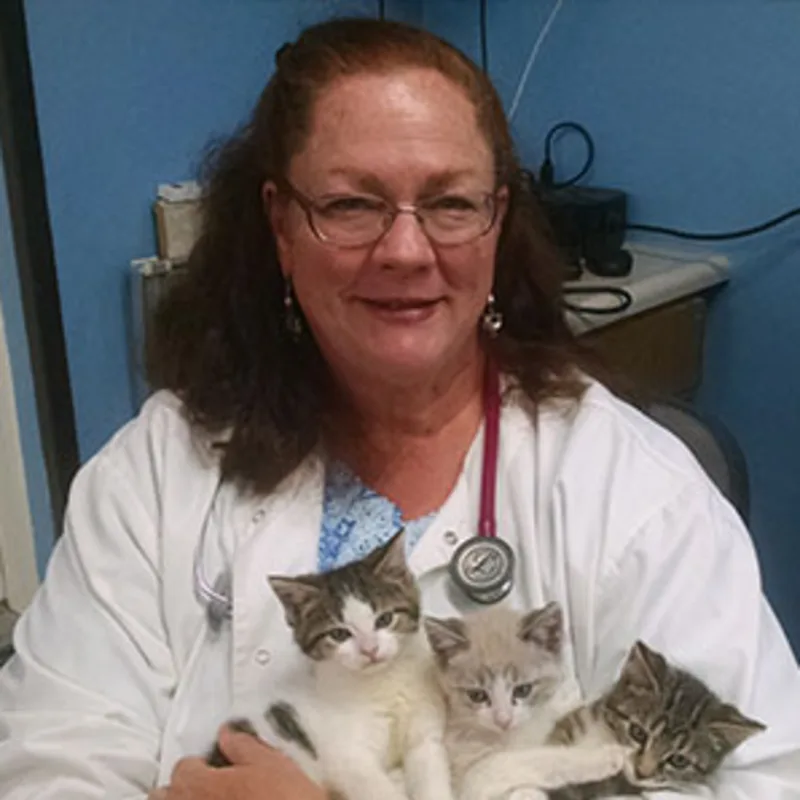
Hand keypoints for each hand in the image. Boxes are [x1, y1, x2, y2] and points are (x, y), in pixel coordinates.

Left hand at [149, 724, 326, 799]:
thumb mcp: (273, 765)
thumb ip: (244, 746)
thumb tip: (225, 733)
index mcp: (201, 785)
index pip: (183, 768)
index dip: (200, 764)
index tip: (215, 767)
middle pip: (164, 796)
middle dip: (178, 790)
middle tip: (204, 789)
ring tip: (211, 799)